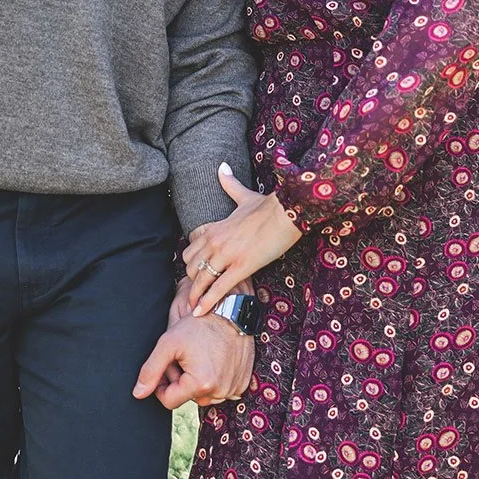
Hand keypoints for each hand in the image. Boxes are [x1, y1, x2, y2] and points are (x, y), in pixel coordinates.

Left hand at [133, 313, 252, 408]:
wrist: (231, 313)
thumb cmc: (198, 325)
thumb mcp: (168, 344)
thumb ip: (151, 370)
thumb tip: (138, 394)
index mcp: (202, 384)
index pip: (169, 401)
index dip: (160, 385)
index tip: (165, 366)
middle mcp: (220, 391)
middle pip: (186, 397)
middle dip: (179, 380)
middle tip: (181, 357)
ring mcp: (233, 389)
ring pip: (203, 395)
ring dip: (195, 380)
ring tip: (196, 357)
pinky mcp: (241, 384)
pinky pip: (219, 389)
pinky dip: (212, 379)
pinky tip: (211, 359)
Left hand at [181, 163, 299, 316]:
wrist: (287, 212)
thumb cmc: (268, 205)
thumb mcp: (244, 195)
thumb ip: (229, 184)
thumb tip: (221, 166)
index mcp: (214, 227)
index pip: (190, 248)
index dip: (191, 262)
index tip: (193, 272)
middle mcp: (215, 241)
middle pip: (191, 265)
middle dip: (192, 281)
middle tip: (192, 294)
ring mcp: (227, 254)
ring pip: (201, 278)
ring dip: (195, 295)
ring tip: (192, 309)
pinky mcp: (242, 266)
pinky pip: (219, 287)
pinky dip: (208, 302)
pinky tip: (201, 312)